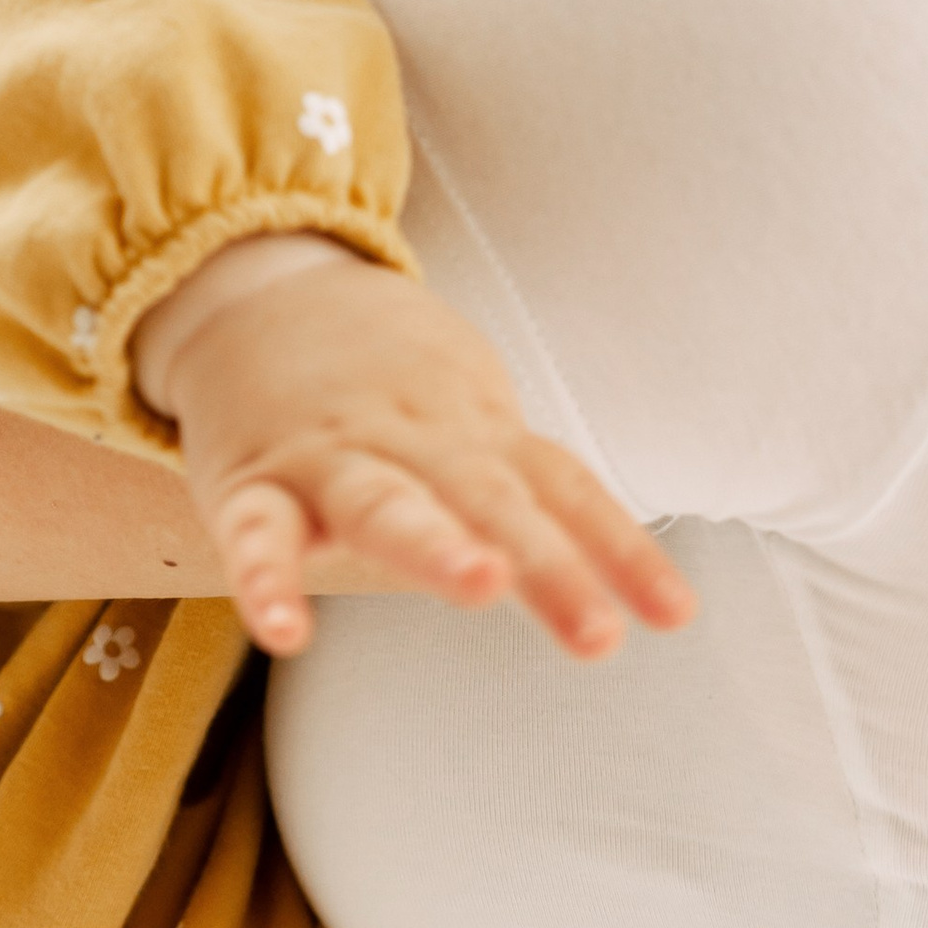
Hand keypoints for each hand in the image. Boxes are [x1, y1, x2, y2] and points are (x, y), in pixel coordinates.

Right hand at [133, 236, 693, 661]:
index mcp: (475, 429)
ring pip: (385, 503)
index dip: (622, 550)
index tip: (676, 615)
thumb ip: (525, 492)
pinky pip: (257, 533)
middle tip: (598, 634)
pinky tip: (285, 634)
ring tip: (479, 585)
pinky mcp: (250, 480)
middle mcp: (413, 440)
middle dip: (548, 565)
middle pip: (490, 500)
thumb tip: (613, 573)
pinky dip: (266, 580)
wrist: (253, 293)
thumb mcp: (466, 417)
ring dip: (434, 544)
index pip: (562, 488)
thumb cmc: (383, 384)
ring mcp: (330, 457)